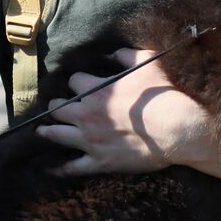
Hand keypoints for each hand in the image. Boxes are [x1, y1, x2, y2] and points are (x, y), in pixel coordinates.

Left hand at [36, 49, 215, 175]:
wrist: (179, 129)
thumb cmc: (164, 94)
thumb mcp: (147, 63)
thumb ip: (126, 55)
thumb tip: (114, 52)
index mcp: (96, 90)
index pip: (74, 82)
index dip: (77, 82)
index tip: (80, 84)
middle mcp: (87, 115)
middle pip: (59, 108)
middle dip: (57, 105)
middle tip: (57, 106)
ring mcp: (91, 140)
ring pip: (57, 134)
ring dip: (47, 131)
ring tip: (41, 130)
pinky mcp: (100, 161)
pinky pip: (72, 167)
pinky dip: (59, 168)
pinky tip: (48, 168)